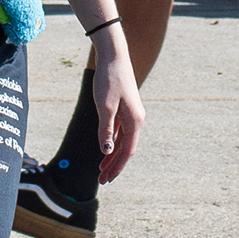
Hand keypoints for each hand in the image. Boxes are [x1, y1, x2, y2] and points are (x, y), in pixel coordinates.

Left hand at [90, 36, 145, 182]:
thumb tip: (107, 151)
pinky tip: (105, 148)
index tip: (107, 179)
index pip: (127, 151)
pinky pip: (120, 132)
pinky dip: (113, 142)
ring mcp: (131, 114)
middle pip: (126, 149)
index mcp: (135, 121)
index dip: (117, 167)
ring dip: (113, 155)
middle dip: (115, 165)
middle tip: (103, 181)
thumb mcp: (104, 106)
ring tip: (101, 169)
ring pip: (123, 141)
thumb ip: (106, 130)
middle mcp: (136, 119)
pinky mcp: (125, 108)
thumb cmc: (109, 79)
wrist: (114, 56)